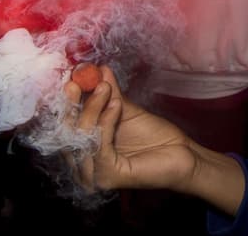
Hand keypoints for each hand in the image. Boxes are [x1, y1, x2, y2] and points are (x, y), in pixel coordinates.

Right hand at [63, 66, 197, 193]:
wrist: (182, 154)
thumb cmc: (154, 136)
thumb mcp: (124, 109)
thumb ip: (108, 93)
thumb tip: (97, 69)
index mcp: (81, 152)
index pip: (65, 125)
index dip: (67, 100)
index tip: (73, 75)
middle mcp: (81, 167)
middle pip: (68, 132)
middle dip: (74, 102)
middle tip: (81, 78)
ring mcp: (93, 176)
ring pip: (83, 137)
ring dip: (93, 108)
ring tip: (105, 87)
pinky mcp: (107, 177)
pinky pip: (100, 146)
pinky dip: (106, 122)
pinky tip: (116, 105)